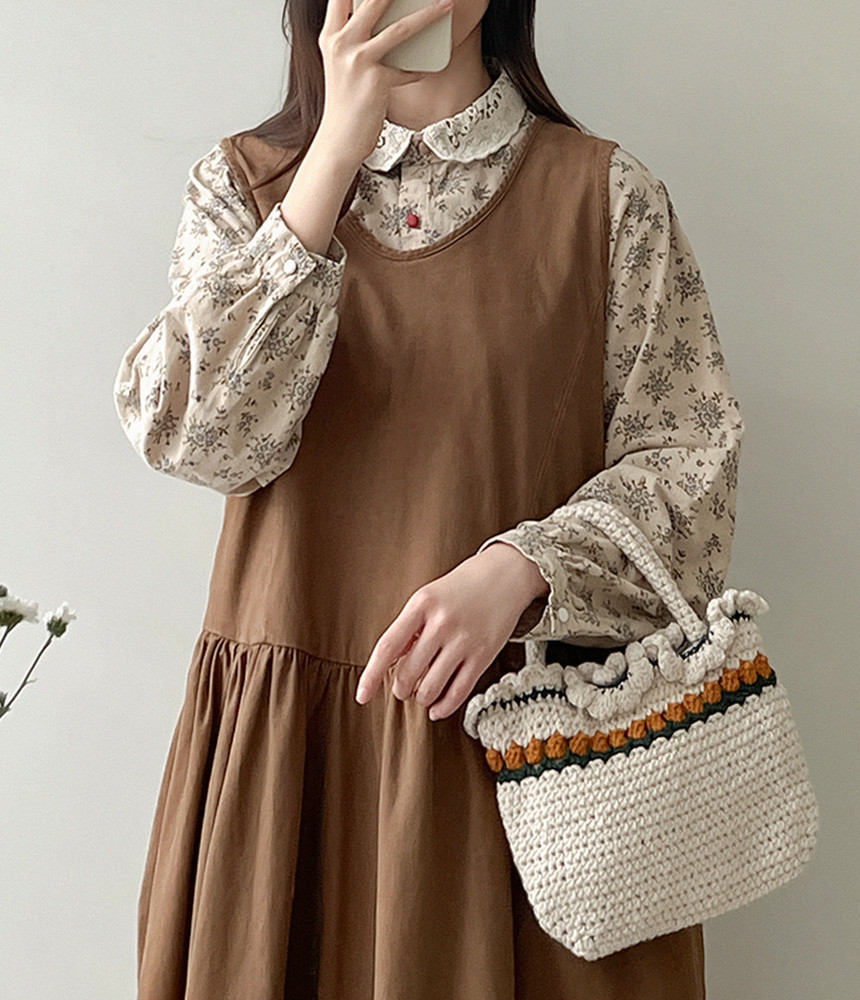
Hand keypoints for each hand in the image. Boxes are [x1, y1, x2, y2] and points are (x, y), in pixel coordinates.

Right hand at [316, 0, 454, 166]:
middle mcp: (340, 43)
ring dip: (428, 15)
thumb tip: (385, 20)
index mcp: (330, 36)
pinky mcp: (375, 80)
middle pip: (373, 0)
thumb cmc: (344, 104)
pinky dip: (421, 68)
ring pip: (399, 29)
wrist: (338, 140)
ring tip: (447, 6)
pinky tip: (430, 66)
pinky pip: (408, 69)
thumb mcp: (342, 65)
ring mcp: (357, 61)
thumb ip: (354, 39)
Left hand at [354, 542, 550, 719]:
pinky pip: (458, 692)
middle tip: (402, 688)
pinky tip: (437, 709)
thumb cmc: (462, 587)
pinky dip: (443, 707)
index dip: (371, 675)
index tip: (362, 695)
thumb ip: (410, 627)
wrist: (505, 575)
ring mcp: (464, 640)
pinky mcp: (483, 655)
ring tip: (421, 694)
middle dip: (400, 688)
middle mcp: (441, 623)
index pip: (387, 647)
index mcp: (421, 605)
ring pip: (430, 687)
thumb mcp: (428, 596)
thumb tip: (392, 663)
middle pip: (407, 673)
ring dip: (421, 698)